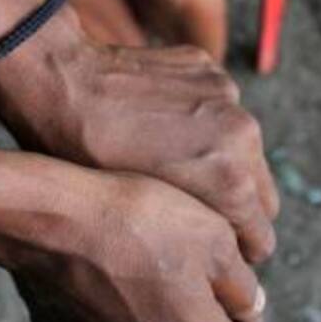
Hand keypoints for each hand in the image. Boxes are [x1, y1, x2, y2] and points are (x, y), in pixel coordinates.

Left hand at [0, 6, 279, 262]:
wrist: (58, 81)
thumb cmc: (84, 160)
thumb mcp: (137, 215)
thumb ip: (194, 232)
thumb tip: (218, 250)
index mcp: (230, 179)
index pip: (260, 238)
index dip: (235, 252)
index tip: (211, 254)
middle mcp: (241, 134)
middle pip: (262, 196)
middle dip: (236, 211)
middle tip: (194, 217)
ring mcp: (228, 95)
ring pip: (244, 151)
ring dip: (221, 163)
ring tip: (172, 170)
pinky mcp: (209, 68)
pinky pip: (221, 110)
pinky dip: (202, 122)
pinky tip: (159, 127)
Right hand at [6, 168, 266, 321]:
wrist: (49, 218)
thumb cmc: (136, 221)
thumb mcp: (215, 238)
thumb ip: (243, 283)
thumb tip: (250, 302)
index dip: (250, 316)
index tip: (235, 283)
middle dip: (201, 315)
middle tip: (189, 263)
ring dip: (157, 312)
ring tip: (144, 258)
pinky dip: (115, 308)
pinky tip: (108, 267)